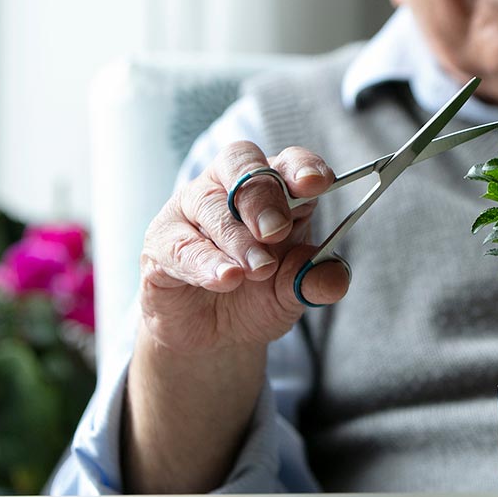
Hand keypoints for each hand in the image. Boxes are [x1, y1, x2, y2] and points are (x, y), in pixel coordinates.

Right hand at [137, 141, 350, 354]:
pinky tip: (226, 278)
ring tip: (258, 269)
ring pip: (208, 204)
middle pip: (240, 166)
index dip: (301, 166)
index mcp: (272, 188)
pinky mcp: (161, 244)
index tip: (316, 183)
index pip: (286, 161)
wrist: (215, 336)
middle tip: (275, 231)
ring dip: (237, 238)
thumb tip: (336, 279)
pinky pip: (179, 244)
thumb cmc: (259, 295)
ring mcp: (189, 211)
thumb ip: (315, 281)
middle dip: (261, 196)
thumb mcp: (294, 291)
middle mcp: (227, 187)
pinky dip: (205, 262)